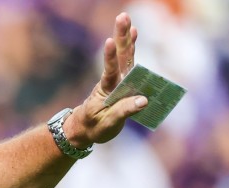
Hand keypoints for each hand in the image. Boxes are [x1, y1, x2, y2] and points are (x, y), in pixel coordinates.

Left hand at [63, 12, 145, 147]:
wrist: (84, 128)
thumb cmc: (95, 128)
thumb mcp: (108, 124)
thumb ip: (124, 111)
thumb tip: (144, 100)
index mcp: (106, 91)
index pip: (109, 72)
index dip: (110, 57)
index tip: (110, 41)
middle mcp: (111, 81)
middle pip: (118, 57)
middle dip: (121, 36)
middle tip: (122, 16)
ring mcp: (116, 80)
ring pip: (123, 56)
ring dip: (126, 37)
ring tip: (126, 18)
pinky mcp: (121, 81)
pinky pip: (128, 62)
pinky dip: (131, 47)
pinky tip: (134, 32)